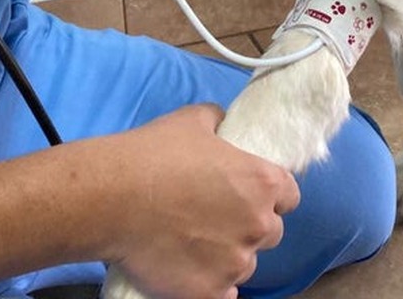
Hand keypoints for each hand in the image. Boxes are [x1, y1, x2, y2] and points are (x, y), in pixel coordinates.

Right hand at [72, 105, 300, 298]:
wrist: (113, 199)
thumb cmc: (155, 154)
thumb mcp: (193, 120)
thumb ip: (218, 122)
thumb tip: (221, 124)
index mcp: (262, 182)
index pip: (289, 195)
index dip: (271, 194)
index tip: (249, 193)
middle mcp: (258, 225)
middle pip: (270, 231)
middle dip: (249, 224)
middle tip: (217, 216)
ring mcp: (236, 263)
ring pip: (245, 263)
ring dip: (229, 254)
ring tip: (196, 241)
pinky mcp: (210, 292)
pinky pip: (225, 293)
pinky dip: (212, 284)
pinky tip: (192, 268)